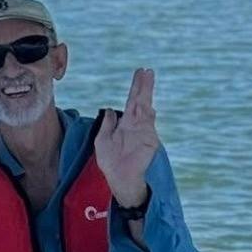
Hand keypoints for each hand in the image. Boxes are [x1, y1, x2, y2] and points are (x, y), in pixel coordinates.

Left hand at [96, 67, 159, 208]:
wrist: (119, 179)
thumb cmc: (111, 162)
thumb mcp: (102, 141)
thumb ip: (107, 125)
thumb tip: (109, 109)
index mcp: (125, 124)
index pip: (131, 101)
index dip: (136, 87)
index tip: (140, 72)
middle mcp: (136, 125)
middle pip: (141, 101)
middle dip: (144, 86)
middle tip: (147, 71)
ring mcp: (144, 132)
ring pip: (146, 110)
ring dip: (146, 96)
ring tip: (147, 80)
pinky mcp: (149, 141)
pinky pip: (148, 126)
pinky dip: (147, 116)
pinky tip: (147, 106)